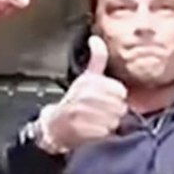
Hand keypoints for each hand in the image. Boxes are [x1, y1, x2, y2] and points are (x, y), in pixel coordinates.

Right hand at [38, 37, 127, 153]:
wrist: (53, 125)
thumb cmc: (73, 101)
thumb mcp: (85, 77)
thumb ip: (97, 58)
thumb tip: (96, 38)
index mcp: (88, 81)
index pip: (120, 90)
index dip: (117, 97)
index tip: (107, 99)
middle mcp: (83, 95)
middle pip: (119, 107)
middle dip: (114, 112)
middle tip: (102, 113)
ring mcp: (81, 113)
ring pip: (113, 120)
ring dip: (109, 124)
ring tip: (97, 122)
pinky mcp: (79, 130)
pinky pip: (104, 133)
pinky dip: (101, 134)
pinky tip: (92, 131)